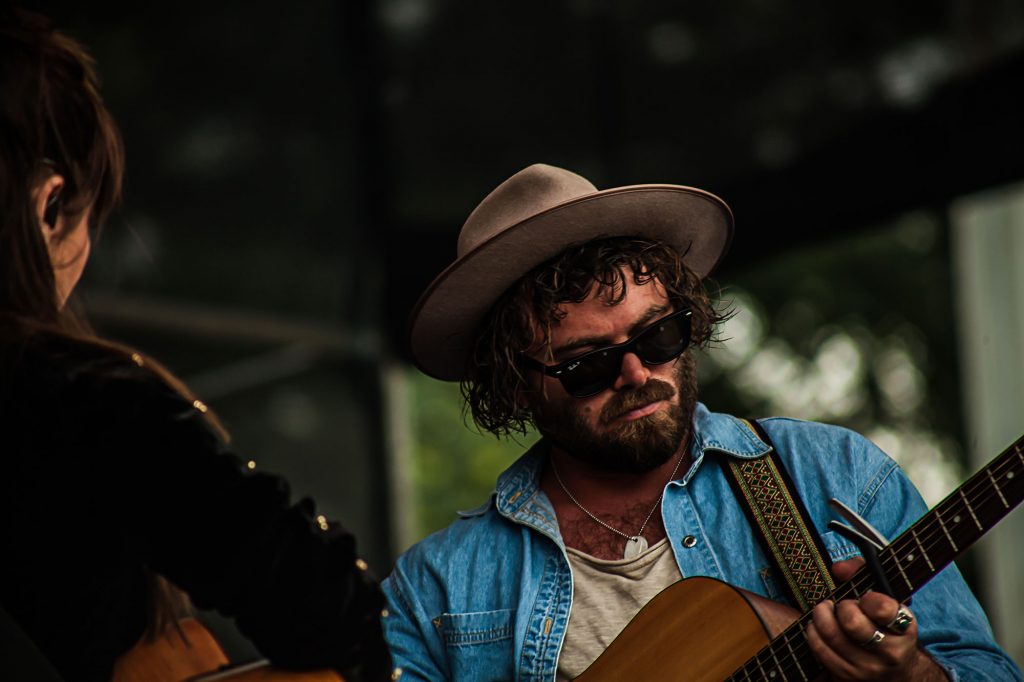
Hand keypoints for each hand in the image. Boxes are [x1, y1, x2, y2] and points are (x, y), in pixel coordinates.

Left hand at [805, 558, 944, 680]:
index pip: (882, 608)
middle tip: (842, 605)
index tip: (865, 598)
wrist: (897, 671)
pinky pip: (821, 651)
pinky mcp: (849, 677)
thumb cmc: (885, 625)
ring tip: (824, 611)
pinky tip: (818, 627)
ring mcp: (869, 669)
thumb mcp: (886, 598)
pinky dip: (813, 633)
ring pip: (832, 636)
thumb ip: (862, 571)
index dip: (868, 598)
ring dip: (821, 617)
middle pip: (852, 622)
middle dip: (841, 607)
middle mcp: (890, 652)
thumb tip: (839, 570)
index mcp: (904, 628)